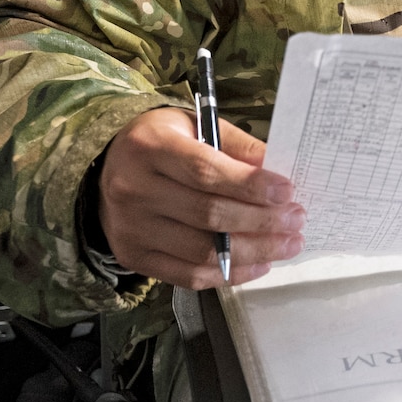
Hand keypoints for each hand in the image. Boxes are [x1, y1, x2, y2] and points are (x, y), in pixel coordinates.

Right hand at [98, 107, 303, 289]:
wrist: (106, 169)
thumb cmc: (160, 143)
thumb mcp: (193, 125)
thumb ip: (235, 146)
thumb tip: (277, 171)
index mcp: (149, 147)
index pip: (205, 171)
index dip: (250, 185)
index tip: (287, 192)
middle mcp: (134, 189)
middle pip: (208, 214)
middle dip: (261, 221)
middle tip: (296, 220)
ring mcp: (132, 227)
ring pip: (203, 251)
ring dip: (254, 251)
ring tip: (286, 245)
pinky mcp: (134, 256)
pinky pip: (189, 275)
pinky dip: (230, 274)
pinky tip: (258, 264)